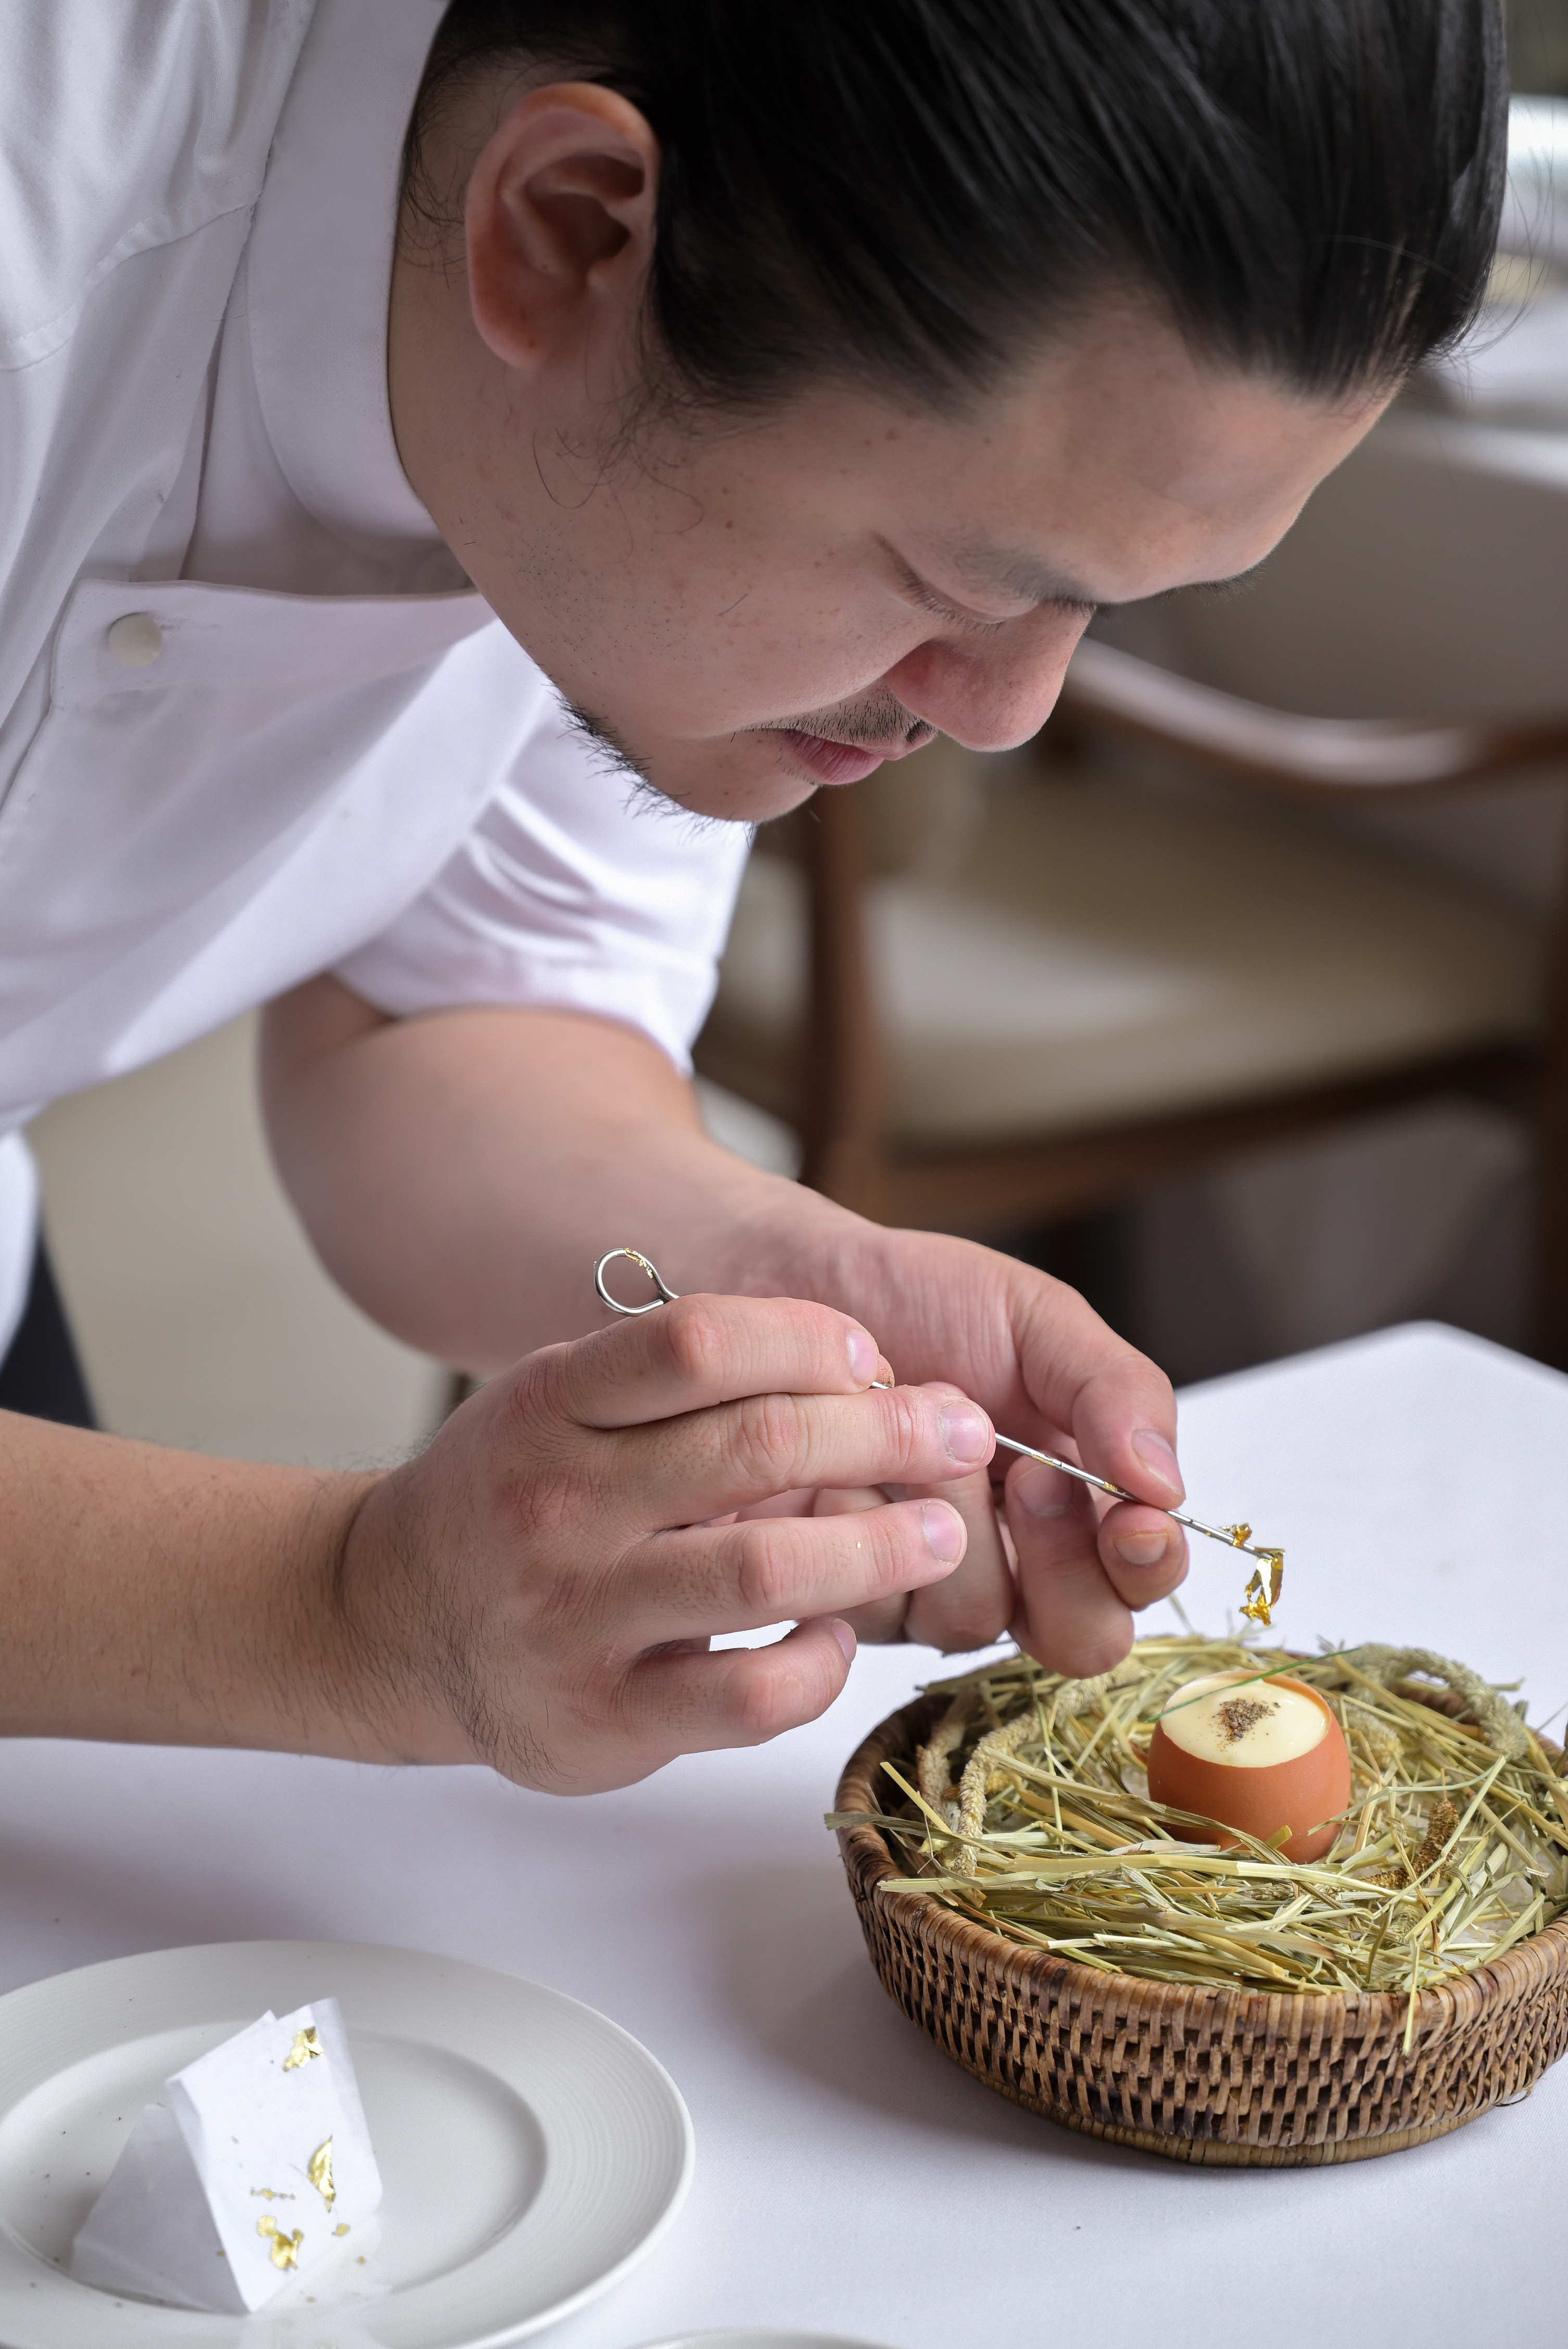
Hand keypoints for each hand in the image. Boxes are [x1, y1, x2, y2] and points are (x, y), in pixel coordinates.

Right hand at [333, 1292, 994, 1790]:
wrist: (389, 1621)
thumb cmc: (513, 1495)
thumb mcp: (565, 1405)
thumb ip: (676, 1387)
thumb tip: (857, 1373)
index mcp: (552, 1405)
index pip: (697, 1340)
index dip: (809, 1339)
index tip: (874, 1357)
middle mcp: (558, 1504)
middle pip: (755, 1446)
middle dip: (887, 1434)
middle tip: (960, 1433)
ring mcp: (577, 1617)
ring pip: (766, 1572)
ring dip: (880, 1546)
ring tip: (941, 1531)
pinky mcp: (603, 1719)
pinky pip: (749, 1697)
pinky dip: (819, 1664)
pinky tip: (839, 1639)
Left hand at [809, 1227, 1188, 1674]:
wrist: (799, 1284)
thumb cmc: (925, 1299)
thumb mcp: (1038, 1320)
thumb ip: (1116, 1390)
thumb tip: (1166, 1485)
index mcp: (1082, 1498)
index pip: (1141, 1575)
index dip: (1146, 1564)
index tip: (1128, 1518)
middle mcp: (1016, 1560)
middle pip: (1081, 1637)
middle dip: (1062, 1562)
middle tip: (1027, 1474)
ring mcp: (930, 1584)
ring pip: (975, 1620)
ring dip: (951, 1514)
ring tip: (916, 1418)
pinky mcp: (848, 1596)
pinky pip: (874, 1602)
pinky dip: (863, 1518)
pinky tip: (842, 1458)